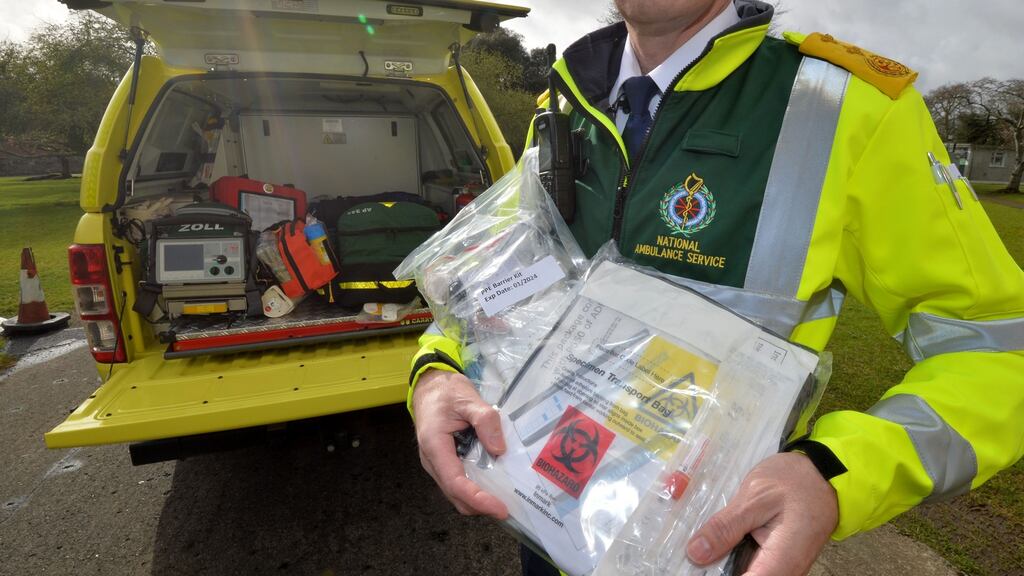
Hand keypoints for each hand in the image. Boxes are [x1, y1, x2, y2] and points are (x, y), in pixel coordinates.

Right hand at [412, 368, 509, 518]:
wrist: (430, 386)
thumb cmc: (446, 391)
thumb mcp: (469, 399)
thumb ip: (485, 421)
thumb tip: (499, 450)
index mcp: (435, 446)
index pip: (455, 483)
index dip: (478, 499)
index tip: (500, 508)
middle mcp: (433, 461)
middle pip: (456, 495)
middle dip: (481, 505)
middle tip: (509, 507)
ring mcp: (437, 463)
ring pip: (456, 493)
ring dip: (478, 499)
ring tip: (504, 498)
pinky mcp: (444, 462)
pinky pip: (458, 482)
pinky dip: (475, 489)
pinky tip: (494, 483)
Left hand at [686, 452, 837, 575]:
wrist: (826, 475)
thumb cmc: (795, 481)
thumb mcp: (755, 497)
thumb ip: (726, 527)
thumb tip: (695, 553)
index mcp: (782, 561)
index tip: (694, 566)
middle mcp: (785, 572)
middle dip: (715, 569)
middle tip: (690, 553)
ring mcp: (783, 568)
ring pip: (747, 574)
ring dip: (720, 565)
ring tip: (697, 548)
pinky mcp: (777, 561)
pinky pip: (752, 567)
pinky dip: (730, 558)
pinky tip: (713, 544)